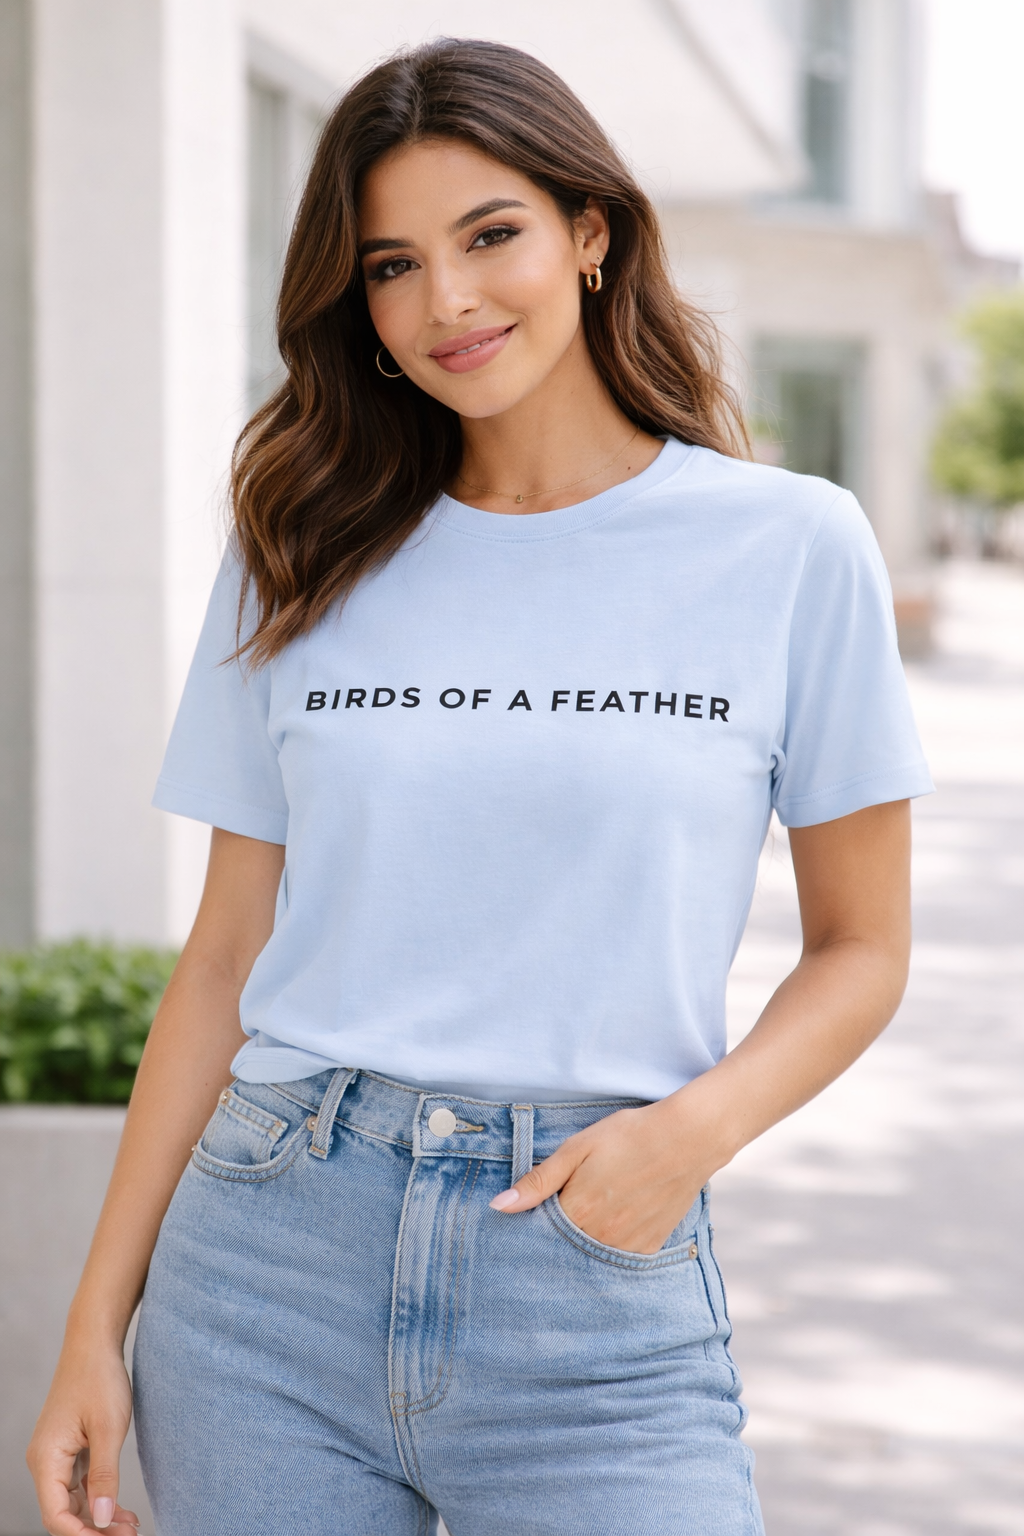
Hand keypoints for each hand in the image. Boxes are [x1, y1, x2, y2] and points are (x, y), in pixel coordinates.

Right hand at [27, 1340, 140, 1535]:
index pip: (56, 1514)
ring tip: (131, 1527)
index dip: (81, 1535)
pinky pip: (79, 1485)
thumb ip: (104, 1477)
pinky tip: (121, 1509)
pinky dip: (98, 1498)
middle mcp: (45, 1461)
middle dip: (95, 1529)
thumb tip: (100, 1520)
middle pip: (64, 1512)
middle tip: (130, 1535)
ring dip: (99, 1516)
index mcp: (46, 1459)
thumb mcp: (109, 1429)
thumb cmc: (99, 1379)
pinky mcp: (69, 1449)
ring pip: (73, 1501)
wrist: (94, 1344)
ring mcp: (56, 1456)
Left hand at [489, 1097, 715, 1253]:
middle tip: (569, 1207)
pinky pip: (621, 1258)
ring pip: (592, 1256)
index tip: (536, 1212)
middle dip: (558, 1236)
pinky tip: (616, 1219)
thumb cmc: (629, 1135)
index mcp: (578, 1211)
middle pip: (565, 1249)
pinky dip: (612, 1244)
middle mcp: (601, 1237)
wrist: (688, 1138)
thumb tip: (498, 1207)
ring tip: (594, 1212)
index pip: (540, 1233)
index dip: (535, 1223)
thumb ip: (538, 1180)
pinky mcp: (650, 1247)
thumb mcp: (578, 1148)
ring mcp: (628, 1246)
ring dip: (585, 1242)